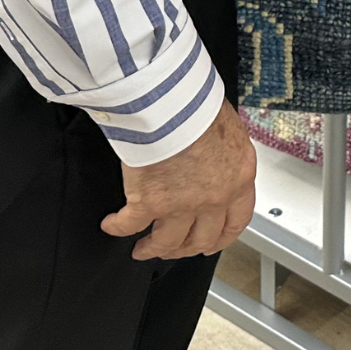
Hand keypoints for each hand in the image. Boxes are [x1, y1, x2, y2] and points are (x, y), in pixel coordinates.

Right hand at [100, 97, 256, 259]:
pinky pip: (130, 225)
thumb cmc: (200, 104)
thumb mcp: (228, 128)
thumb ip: (225, 153)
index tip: (212, 242)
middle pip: (202, 239)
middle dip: (186, 248)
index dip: (222, 236)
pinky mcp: (149, 203)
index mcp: (238, 178)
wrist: (174, 101)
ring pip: (168, 242)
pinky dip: (118, 227)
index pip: (237, 220)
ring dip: (153, 248)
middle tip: (175, 248)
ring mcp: (181, 205)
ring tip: (142, 248)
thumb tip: (215, 155)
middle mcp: (214, 197)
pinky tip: (112, 225)